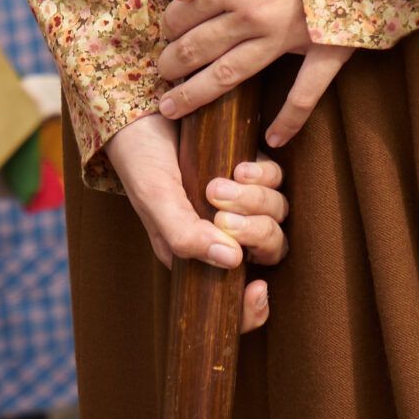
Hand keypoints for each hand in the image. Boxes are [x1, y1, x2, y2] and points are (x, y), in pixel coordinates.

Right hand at [105, 112, 285, 331]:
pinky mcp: (250, 168)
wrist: (142, 111)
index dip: (252, 307)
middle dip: (255, 235)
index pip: (234, 300)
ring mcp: (241, 200)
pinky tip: (239, 165)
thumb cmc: (142, 162)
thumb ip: (184, 235)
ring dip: (256, 202)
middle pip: (267, 251)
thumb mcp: (155, 201)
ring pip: (276, 215)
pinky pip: (275, 178)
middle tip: (222, 215)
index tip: (256, 288)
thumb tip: (232, 262)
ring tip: (220, 184)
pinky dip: (263, 174)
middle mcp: (225, 232)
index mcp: (197, 255)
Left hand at [157, 0, 353, 147]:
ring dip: (197, 94)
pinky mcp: (322, 52)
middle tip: (160, 75)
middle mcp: (250, 16)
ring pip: (230, 76)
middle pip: (199, 49)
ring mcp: (285, 40)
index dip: (168, 25)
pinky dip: (288, 121)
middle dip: (172, 64)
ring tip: (172, 108)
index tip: (166, 33)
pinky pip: (303, 95)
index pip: (183, 13)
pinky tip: (272, 139)